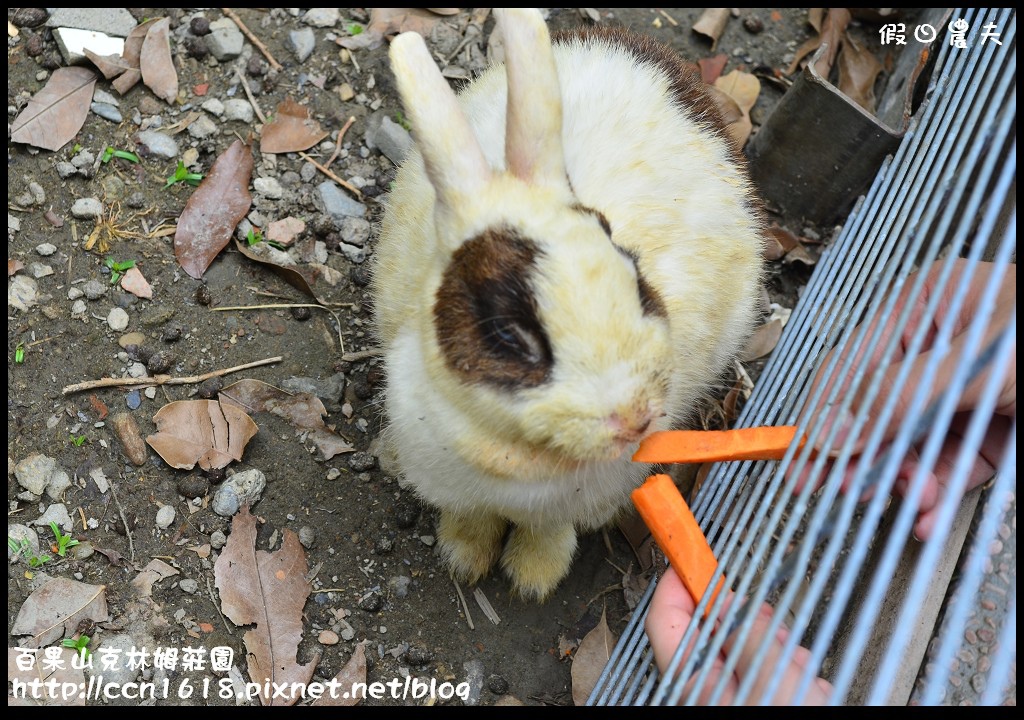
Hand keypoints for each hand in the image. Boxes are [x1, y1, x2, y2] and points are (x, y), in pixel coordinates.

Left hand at [645, 567, 831, 704]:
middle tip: (772, 625)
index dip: (677, 584)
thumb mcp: (772, 677)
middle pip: (709, 634)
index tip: (692, 559)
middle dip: (742, 621)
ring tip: (798, 668)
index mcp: (693, 681)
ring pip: (744, 656)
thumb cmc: (785, 717)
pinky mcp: (757, 702)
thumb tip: (725, 602)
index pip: (666, 621)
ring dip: (774, 651)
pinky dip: (789, 677)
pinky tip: (808, 689)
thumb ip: (746, 635)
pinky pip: (767, 680)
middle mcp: (704, 691)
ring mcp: (728, 700)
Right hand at [800, 259, 1014, 538]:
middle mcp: (938, 347)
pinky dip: (940, 493)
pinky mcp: (995, 429)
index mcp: (925, 308)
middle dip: (865, 458)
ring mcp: (967, 391)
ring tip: (910, 508)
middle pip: (878, 411)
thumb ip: (901, 395)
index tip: (802, 465)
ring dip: (906, 482)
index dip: (823, 417)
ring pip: (913, 445)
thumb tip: (830, 430)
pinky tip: (930, 515)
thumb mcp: (980, 361)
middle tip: (843, 497)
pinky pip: (953, 465)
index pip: (853, 367)